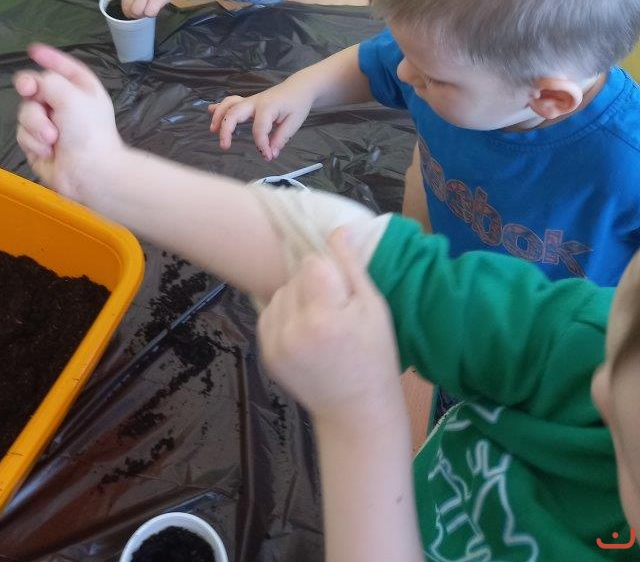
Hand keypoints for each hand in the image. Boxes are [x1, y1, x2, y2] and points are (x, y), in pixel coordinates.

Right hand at [14, 43, 123, 204]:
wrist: (89, 173)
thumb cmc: (88, 131)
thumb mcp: (71, 96)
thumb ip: (48, 82)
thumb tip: (33, 87)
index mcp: (81, 89)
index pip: (63, 67)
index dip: (49, 57)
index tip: (33, 50)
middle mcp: (66, 104)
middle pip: (35, 88)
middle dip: (31, 92)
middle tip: (28, 90)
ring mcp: (51, 125)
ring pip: (25, 112)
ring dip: (35, 124)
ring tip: (52, 138)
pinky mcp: (38, 145)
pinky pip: (22, 134)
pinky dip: (33, 142)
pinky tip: (48, 151)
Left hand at [121, 0, 190, 17]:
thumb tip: (131, 5)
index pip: (123, 1)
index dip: (128, 10)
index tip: (134, 11)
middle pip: (128, 9)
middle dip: (134, 14)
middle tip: (143, 13)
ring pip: (136, 12)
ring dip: (143, 15)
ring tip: (149, 10)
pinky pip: (149, 13)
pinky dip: (152, 14)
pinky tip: (156, 8)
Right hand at [208, 79, 313, 160]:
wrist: (299, 87)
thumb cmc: (298, 104)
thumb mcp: (294, 123)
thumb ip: (280, 139)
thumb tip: (270, 154)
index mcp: (268, 107)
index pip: (259, 129)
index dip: (262, 145)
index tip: (267, 156)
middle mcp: (255, 102)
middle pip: (234, 113)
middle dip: (226, 130)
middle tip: (224, 146)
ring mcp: (250, 100)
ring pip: (229, 105)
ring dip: (219, 116)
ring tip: (213, 131)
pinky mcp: (248, 102)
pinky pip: (231, 102)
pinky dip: (220, 106)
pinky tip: (211, 111)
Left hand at [257, 227, 401, 425]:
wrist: (356, 411)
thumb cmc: (374, 356)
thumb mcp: (374, 307)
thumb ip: (351, 266)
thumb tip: (338, 229)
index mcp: (322, 317)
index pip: (312, 263)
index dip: (330, 273)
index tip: (344, 295)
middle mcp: (292, 329)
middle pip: (295, 276)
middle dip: (314, 285)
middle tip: (337, 313)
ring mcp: (274, 344)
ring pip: (280, 292)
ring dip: (298, 298)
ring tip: (321, 323)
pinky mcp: (266, 354)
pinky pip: (270, 313)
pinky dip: (285, 315)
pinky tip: (306, 332)